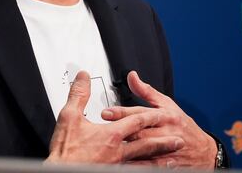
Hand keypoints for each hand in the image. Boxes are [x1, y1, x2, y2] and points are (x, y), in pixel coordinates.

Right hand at [45, 71, 184, 163]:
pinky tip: (148, 170)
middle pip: (147, 144)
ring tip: (171, 158)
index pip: (137, 122)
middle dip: (164, 141)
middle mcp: (119, 151)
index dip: (150, 116)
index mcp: (112, 135)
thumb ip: (79, 94)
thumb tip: (84, 77)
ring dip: (158, 159)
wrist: (62, 171)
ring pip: (144, 161)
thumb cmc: (66, 149)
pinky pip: (135, 171)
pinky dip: (145, 170)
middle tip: (179, 140)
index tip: (163, 114)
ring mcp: (117, 165)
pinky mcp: (112, 172)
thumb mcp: (69, 116)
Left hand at [101, 71, 216, 168]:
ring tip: (110, 147)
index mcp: (165, 115)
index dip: (122, 113)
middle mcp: (166, 131)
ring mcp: (168, 148)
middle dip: (121, 130)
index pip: (140, 112)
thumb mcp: (167, 104)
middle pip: (140, 131)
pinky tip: (125, 163)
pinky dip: (138, 164)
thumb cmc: (183, 125)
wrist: (205, 150)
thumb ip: (146, 91)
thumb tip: (131, 76)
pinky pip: (151, 165)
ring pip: (144, 148)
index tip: (106, 113)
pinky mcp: (169, 163)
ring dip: (128, 148)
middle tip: (103, 130)